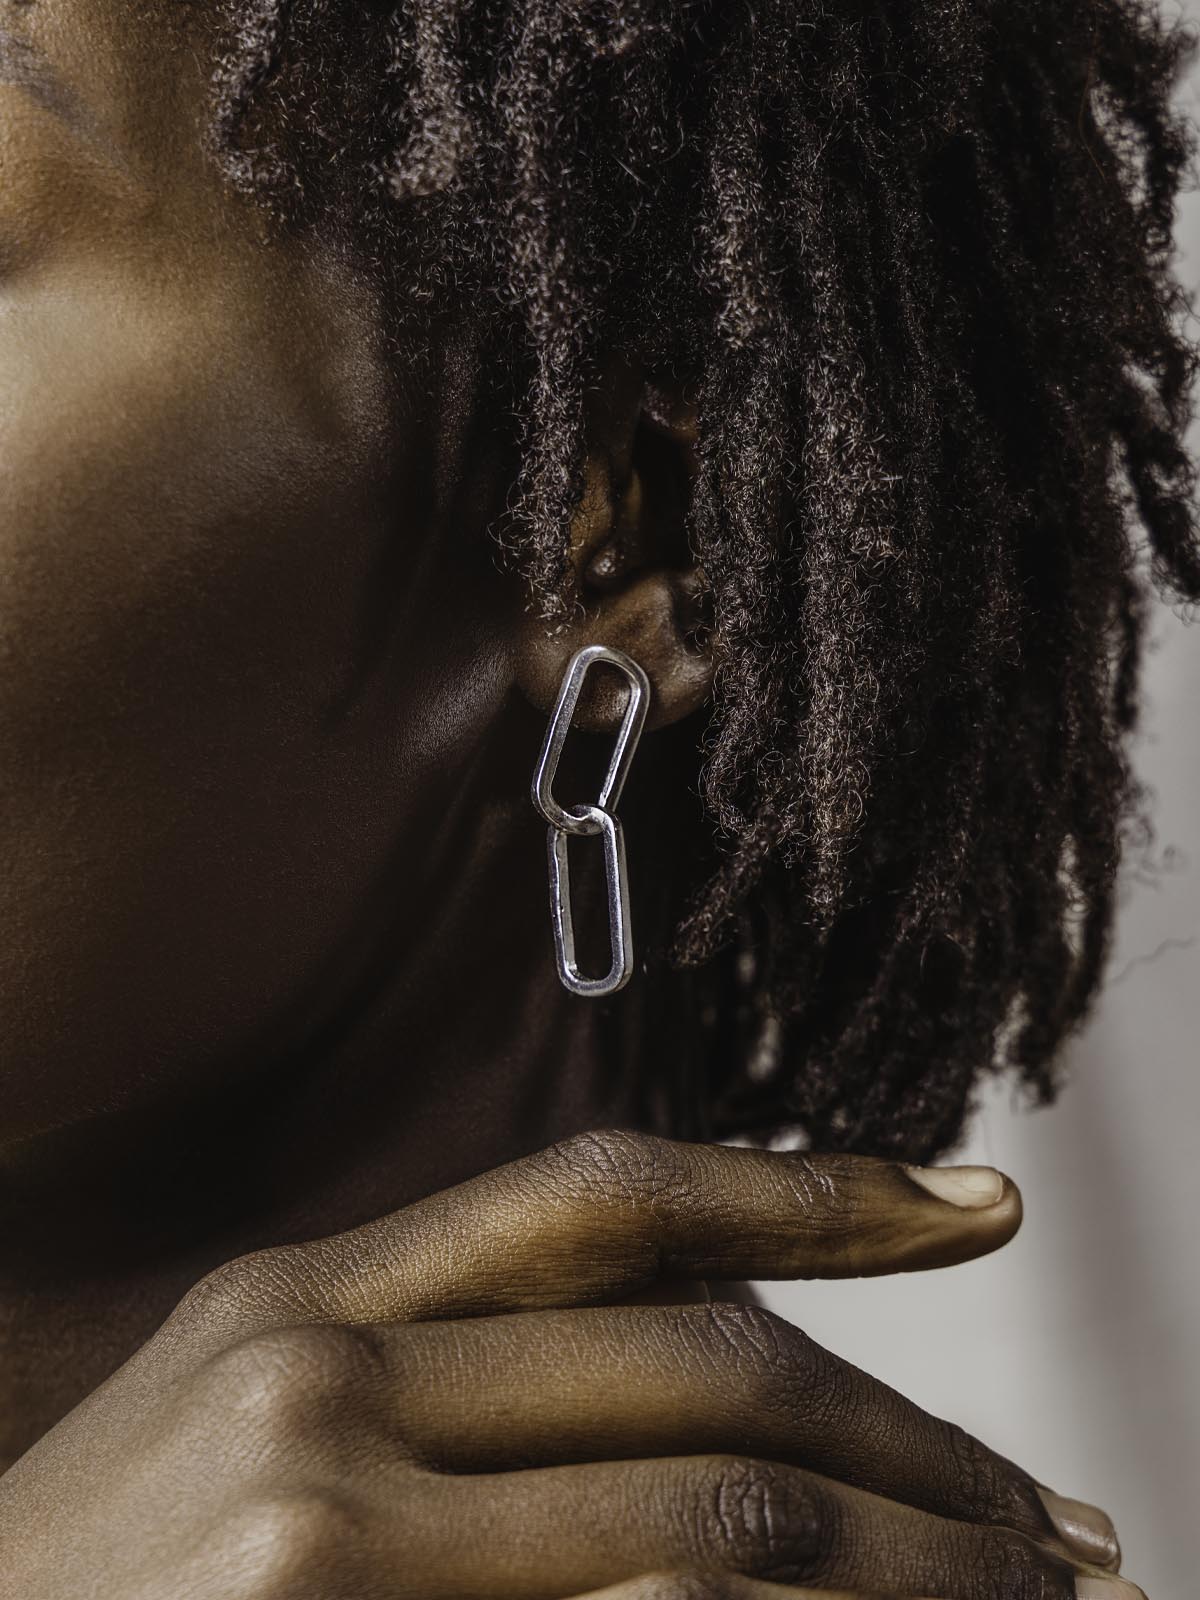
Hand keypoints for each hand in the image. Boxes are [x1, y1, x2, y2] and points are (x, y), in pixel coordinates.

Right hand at [0, 1131, 1136, 1599]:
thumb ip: (442, 1373)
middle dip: (914, 1442)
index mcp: (305, 1294)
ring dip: (903, 1555)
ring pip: (714, 1511)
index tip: (969, 1200)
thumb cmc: (90, 1582)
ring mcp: (322, 1527)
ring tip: (1029, 1595)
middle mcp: (319, 1377)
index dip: (809, 1185)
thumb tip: (695, 1360)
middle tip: (1049, 1519)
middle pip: (703, 1364)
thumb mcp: (247, 1419)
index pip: (608, 1196)